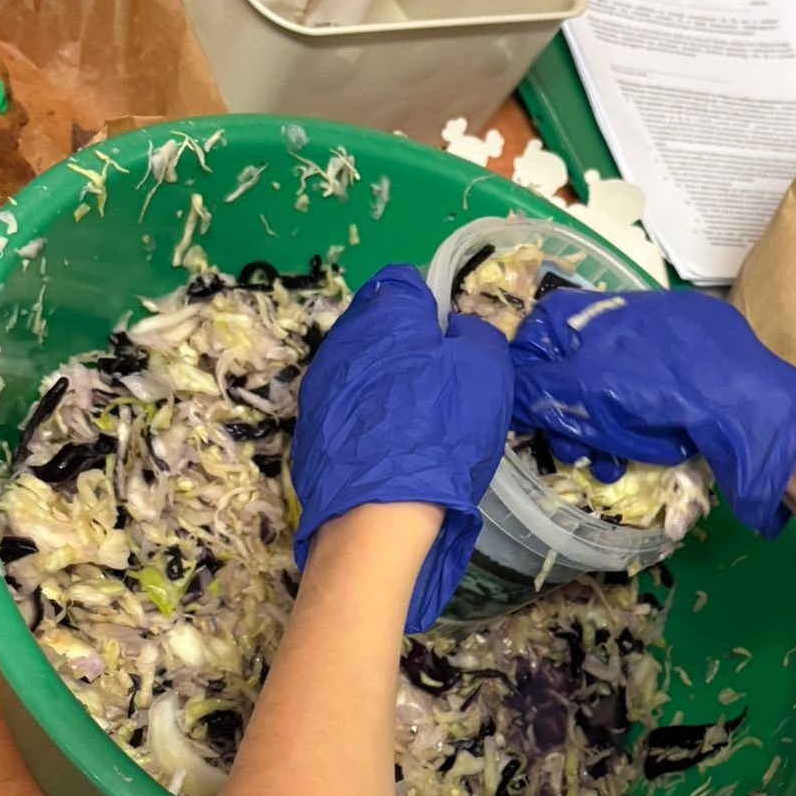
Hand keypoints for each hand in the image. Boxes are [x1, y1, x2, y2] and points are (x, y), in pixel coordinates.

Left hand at [291, 265, 512, 631]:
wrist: (379, 512)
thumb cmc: (441, 429)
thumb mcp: (485, 371)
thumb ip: (474, 335)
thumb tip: (457, 331)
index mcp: (384, 312)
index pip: (405, 283)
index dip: (433, 308)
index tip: (452, 342)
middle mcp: (342, 339)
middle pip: (380, 328)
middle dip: (408, 347)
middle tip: (440, 387)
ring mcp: (320, 386)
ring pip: (361, 370)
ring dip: (385, 386)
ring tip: (415, 425)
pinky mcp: (310, 429)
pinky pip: (345, 410)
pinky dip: (366, 421)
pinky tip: (388, 451)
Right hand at [510, 288, 795, 535]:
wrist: (745, 406)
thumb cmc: (654, 389)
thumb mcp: (582, 388)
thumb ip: (535, 389)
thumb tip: (501, 388)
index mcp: (598, 309)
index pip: (540, 333)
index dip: (528, 376)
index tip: (530, 414)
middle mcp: (628, 321)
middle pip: (574, 370)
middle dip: (567, 418)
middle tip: (573, 451)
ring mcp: (664, 348)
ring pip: (610, 395)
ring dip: (599, 436)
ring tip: (607, 465)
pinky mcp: (692, 377)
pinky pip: (647, 404)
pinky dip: (636, 433)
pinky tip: (640, 458)